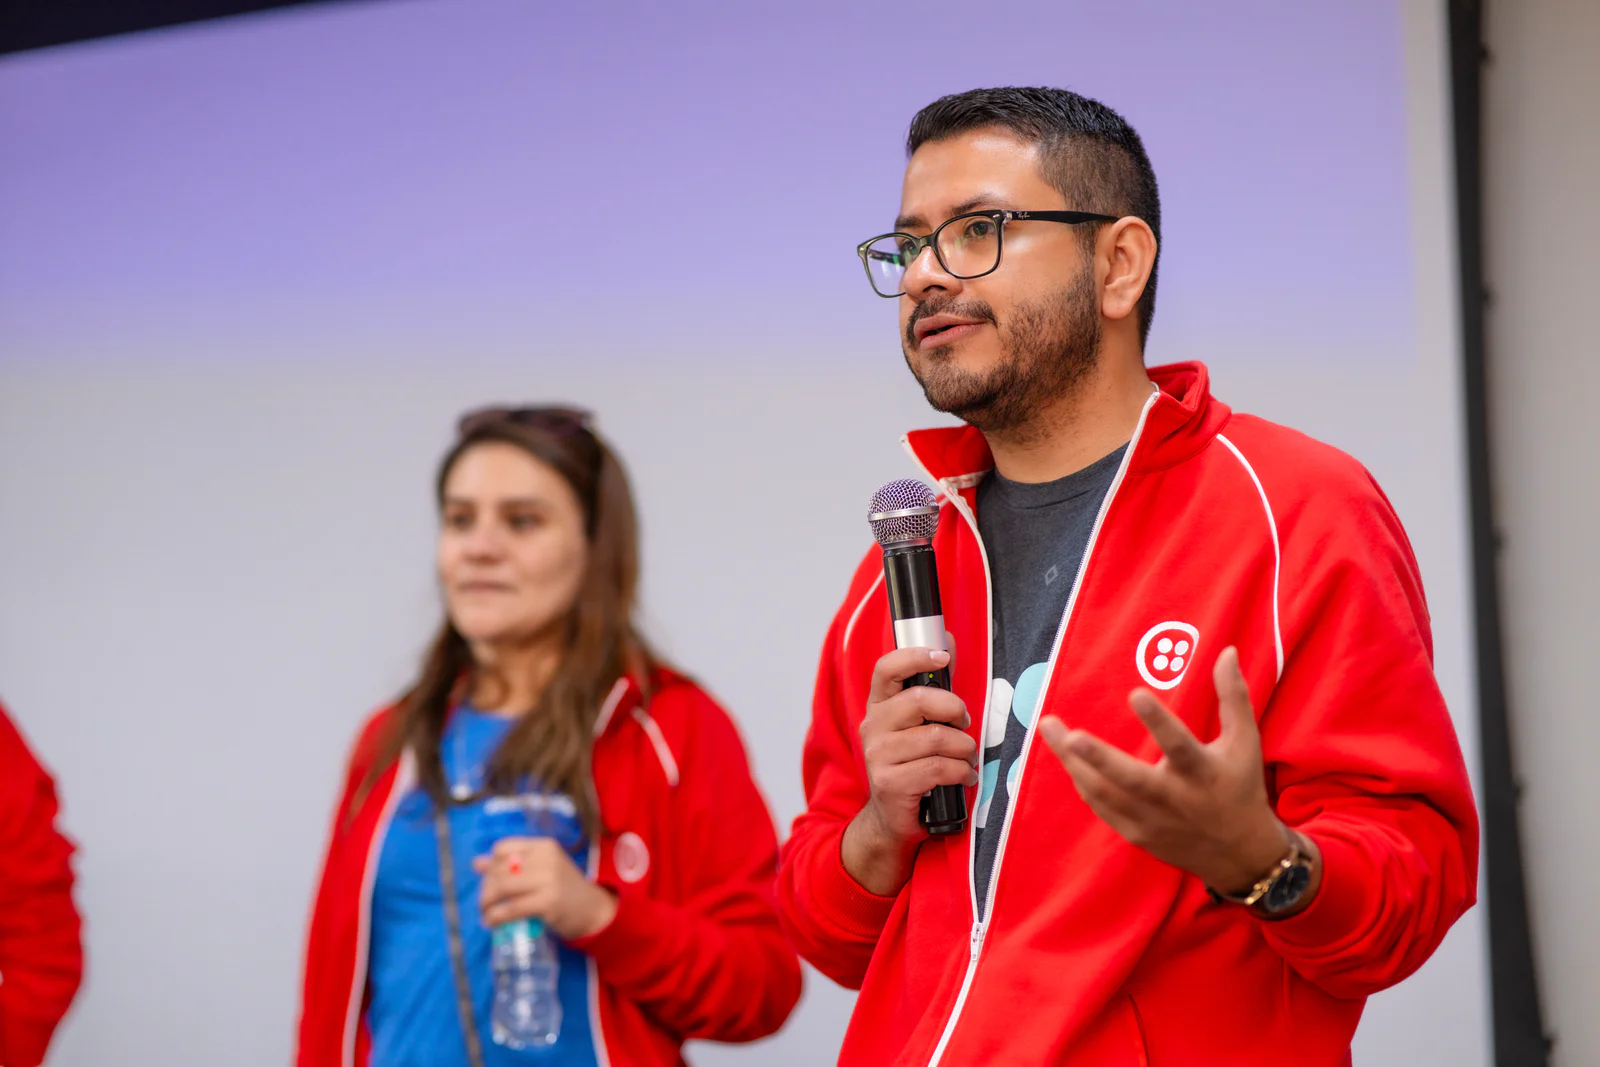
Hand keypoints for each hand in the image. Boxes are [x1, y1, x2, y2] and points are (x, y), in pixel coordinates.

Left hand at [474, 837, 617, 939]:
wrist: (593, 910)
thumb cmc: (564, 889)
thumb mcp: (542, 870)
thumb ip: (512, 864)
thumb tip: (476, 863)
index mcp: (544, 846)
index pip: (502, 848)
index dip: (490, 866)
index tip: (490, 881)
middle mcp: (546, 858)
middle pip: (499, 870)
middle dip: (485, 889)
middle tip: (485, 904)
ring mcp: (548, 880)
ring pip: (502, 887)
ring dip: (486, 903)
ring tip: (485, 914)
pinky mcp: (547, 902)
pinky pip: (510, 909)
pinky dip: (495, 917)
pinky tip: (491, 923)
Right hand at [842, 647, 978, 895]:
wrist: (893, 817)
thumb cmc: (913, 763)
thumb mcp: (920, 723)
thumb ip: (933, 685)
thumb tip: (947, 640)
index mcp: (879, 706)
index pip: (887, 668)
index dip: (915, 657)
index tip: (943, 658)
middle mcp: (872, 727)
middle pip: (918, 700)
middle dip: (954, 709)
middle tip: (965, 723)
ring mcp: (878, 756)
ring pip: (936, 738)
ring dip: (964, 748)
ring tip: (968, 758)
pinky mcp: (891, 783)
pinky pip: (938, 768)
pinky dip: (962, 772)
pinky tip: (964, 777)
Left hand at [1039, 647, 1307, 898]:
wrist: (1239, 855)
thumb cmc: (1241, 787)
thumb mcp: (1245, 742)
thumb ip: (1233, 697)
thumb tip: (1227, 651)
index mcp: (1203, 773)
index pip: (1179, 745)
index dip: (1158, 721)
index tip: (1135, 693)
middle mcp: (1174, 799)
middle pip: (1131, 779)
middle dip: (1099, 758)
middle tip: (1071, 733)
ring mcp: (1151, 821)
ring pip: (1105, 794)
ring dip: (1074, 764)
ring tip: (1051, 728)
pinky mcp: (1136, 834)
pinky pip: (1101, 807)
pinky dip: (1083, 783)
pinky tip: (1067, 758)